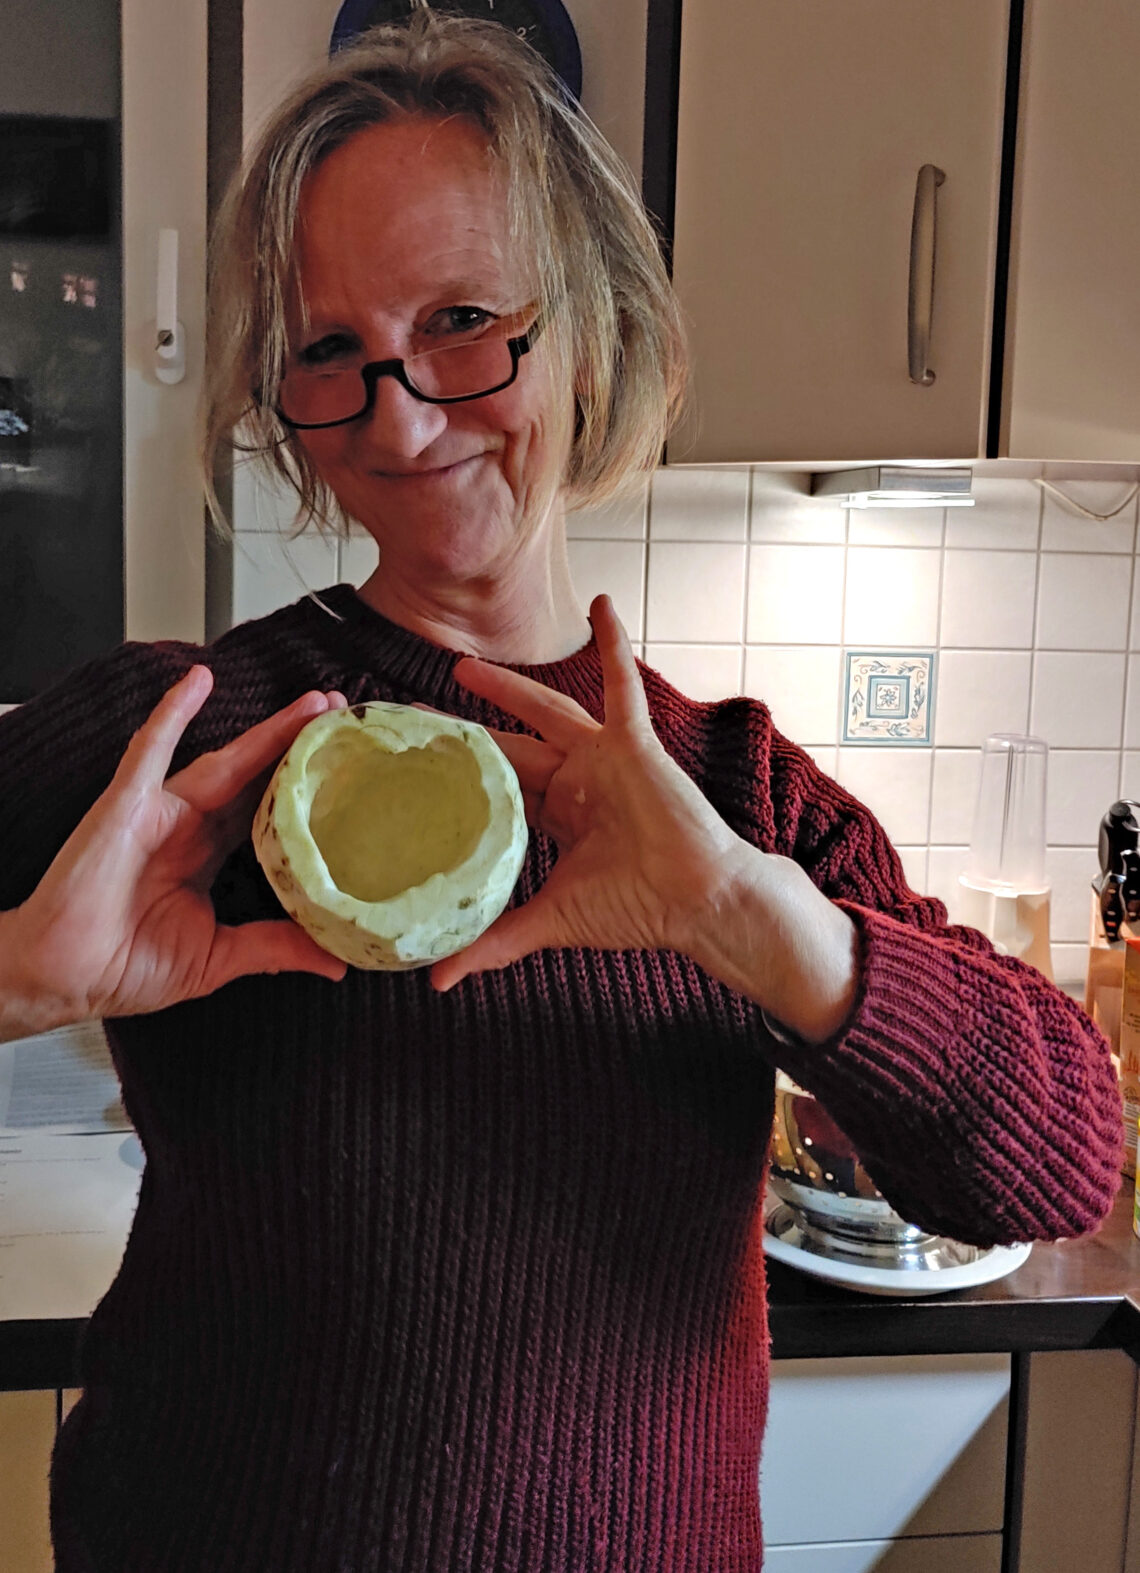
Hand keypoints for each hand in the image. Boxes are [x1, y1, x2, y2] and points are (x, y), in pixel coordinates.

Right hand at [0, 667, 347, 1040]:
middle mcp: (190, 827)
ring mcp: (160, 811)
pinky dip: (173, 714)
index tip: (350, 768)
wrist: (64, 978)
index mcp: (210, 856)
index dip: (307, 787)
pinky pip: (150, 750)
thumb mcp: (219, 957)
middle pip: (258, 775)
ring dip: (268, 730)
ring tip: (312, 702)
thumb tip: (338, 962)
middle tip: (343, 714)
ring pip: (226, 759)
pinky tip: (198, 682)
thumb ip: (275, 948)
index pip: (270, 810)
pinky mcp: (126, 804)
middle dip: (300, 744)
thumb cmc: (125, 968)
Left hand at [430, 594, 748, 990]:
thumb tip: (436, 980)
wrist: (697, 903)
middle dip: (459, 732)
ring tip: (461, 668)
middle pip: (505, 747)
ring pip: (546, 712)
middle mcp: (576, 780)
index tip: (407, 764)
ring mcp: (605, 758)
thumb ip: (495, 942)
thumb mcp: (551, 921)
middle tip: (408, 714)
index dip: (453, 775)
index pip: (493, 787)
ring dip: (507, 690)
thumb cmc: (637, 909)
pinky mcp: (636, 744)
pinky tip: (603, 605)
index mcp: (557, 815)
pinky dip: (614, 645)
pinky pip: (623, 687)